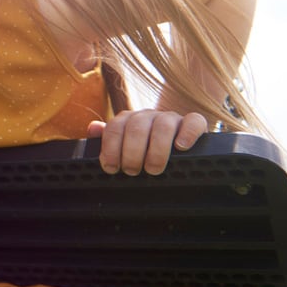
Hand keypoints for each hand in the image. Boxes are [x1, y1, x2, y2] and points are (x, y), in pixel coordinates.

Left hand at [87, 109, 205, 175]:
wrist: (177, 142)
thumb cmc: (145, 150)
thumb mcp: (124, 146)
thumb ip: (108, 137)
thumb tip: (93, 128)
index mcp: (129, 119)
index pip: (115, 127)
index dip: (110, 148)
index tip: (111, 168)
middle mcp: (148, 115)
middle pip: (137, 127)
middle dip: (131, 152)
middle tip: (132, 171)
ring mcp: (171, 118)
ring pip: (163, 125)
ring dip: (157, 150)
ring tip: (153, 169)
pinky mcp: (194, 123)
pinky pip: (194, 121)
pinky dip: (188, 134)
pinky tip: (181, 148)